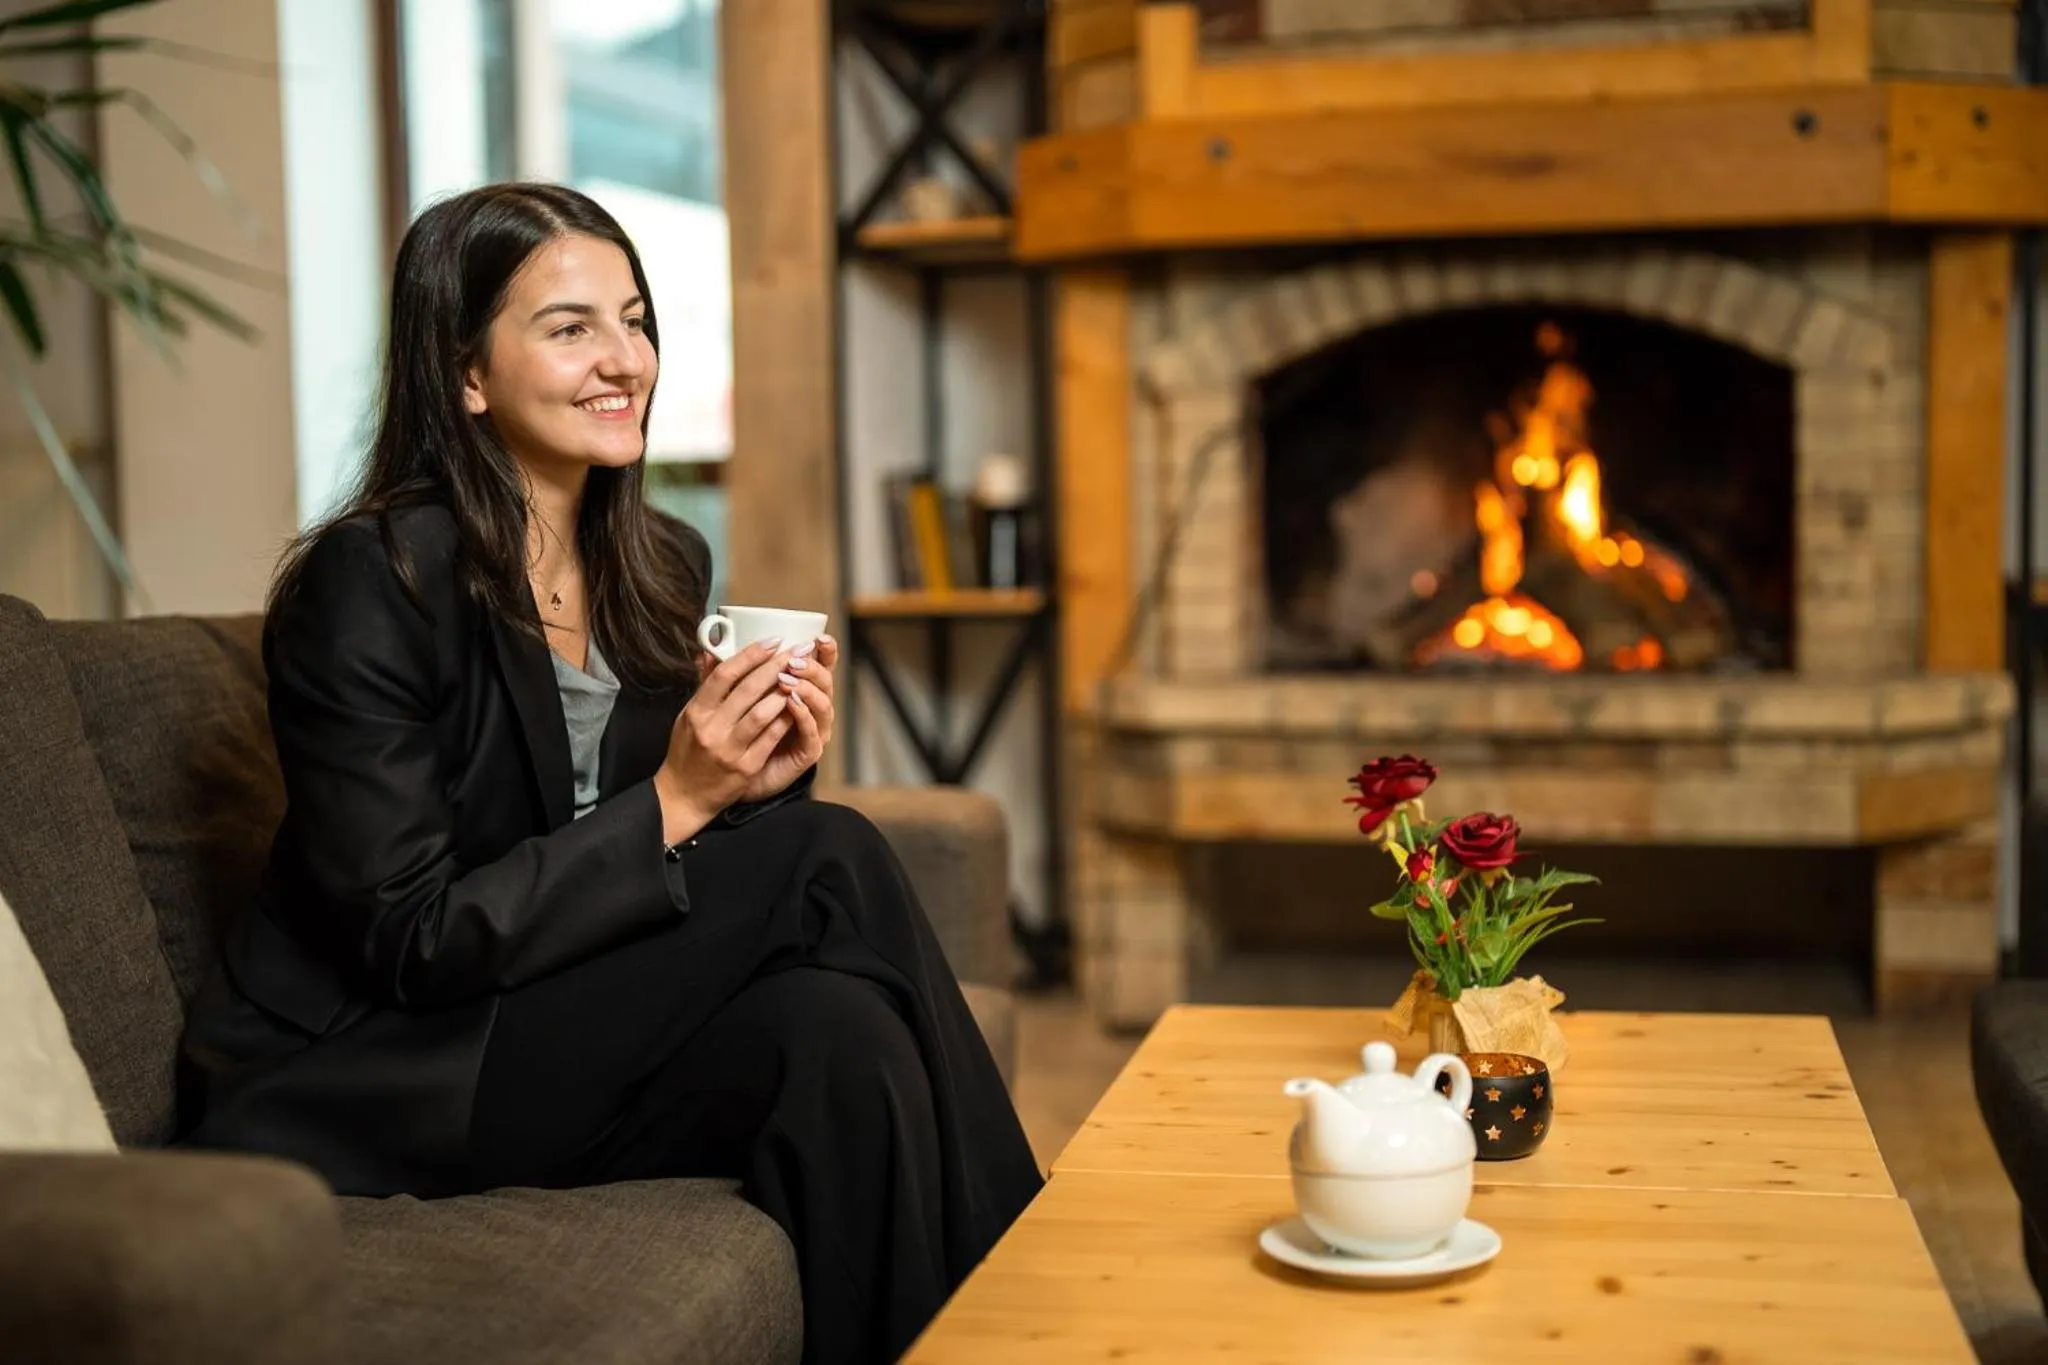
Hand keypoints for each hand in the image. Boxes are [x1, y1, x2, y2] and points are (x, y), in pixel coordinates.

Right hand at [653, 637, 795, 842]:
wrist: (684, 795)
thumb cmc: (688, 750)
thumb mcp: (688, 716)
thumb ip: (704, 685)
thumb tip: (710, 651)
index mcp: (696, 712)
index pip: (724, 675)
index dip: (751, 655)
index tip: (773, 641)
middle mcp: (711, 728)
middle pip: (747, 689)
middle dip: (776, 666)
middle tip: (797, 651)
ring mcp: (729, 749)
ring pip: (762, 713)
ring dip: (784, 691)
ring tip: (801, 675)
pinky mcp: (746, 767)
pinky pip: (771, 738)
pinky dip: (786, 719)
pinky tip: (798, 705)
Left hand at [735, 633, 836, 803]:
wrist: (724, 785)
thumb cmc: (727, 742)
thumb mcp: (724, 707)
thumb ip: (721, 681)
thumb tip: (706, 652)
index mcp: (796, 691)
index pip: (819, 666)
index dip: (825, 651)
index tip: (820, 635)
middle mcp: (808, 709)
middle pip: (824, 680)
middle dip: (811, 664)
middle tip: (796, 653)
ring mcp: (810, 732)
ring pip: (822, 704)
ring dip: (807, 686)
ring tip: (788, 676)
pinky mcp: (807, 755)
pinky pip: (811, 732)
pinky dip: (803, 714)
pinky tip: (792, 701)